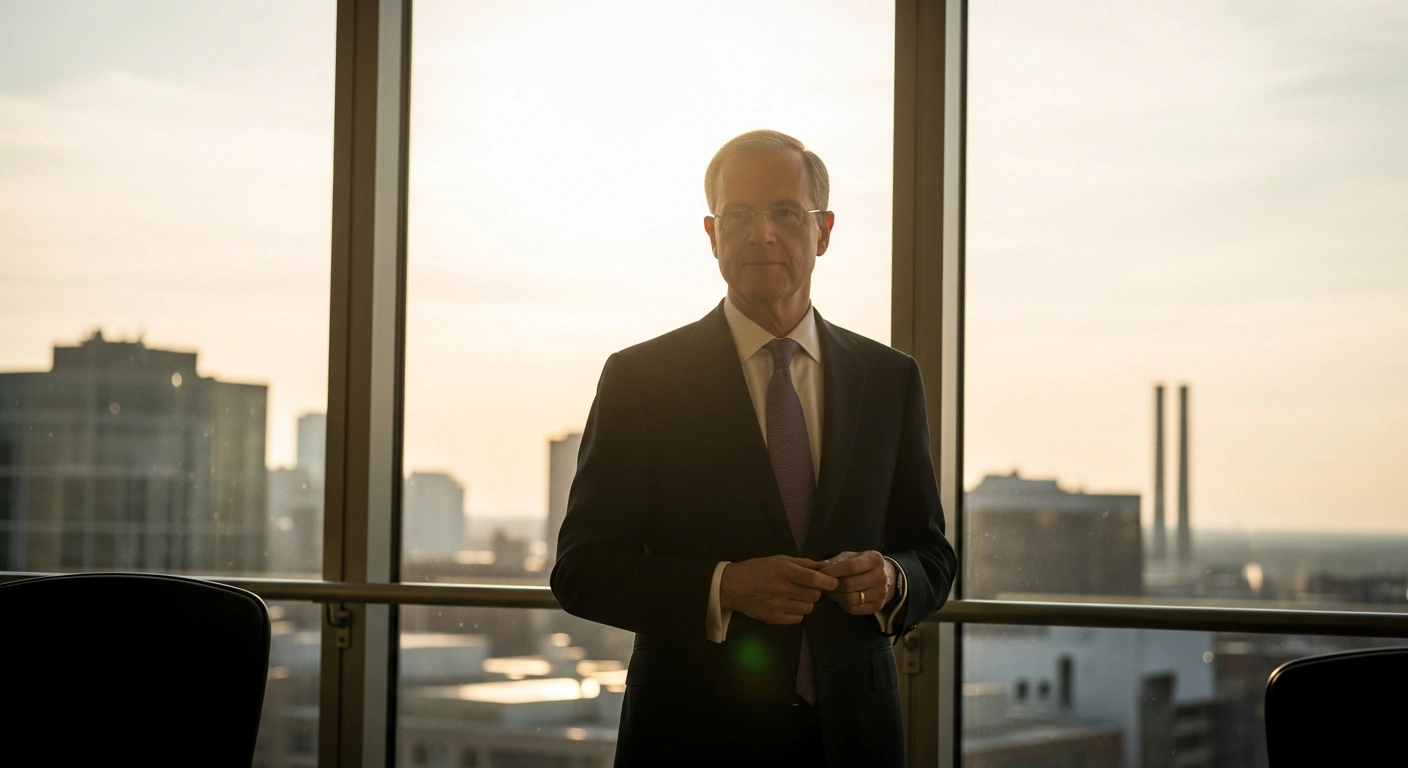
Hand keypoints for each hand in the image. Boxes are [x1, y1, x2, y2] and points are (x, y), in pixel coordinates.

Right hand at [719, 556, 839, 624]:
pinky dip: (797, 613)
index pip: (815, 579)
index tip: (834, 583)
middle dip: (815, 592)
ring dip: (806, 603)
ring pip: (808, 608)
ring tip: (795, 596)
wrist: (731, 586)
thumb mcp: (778, 560)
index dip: (829, 582)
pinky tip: (788, 605)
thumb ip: (803, 563)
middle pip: (814, 595)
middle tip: (807, 588)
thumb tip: (825, 565)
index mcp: (784, 570)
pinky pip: (797, 618)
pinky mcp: (773, 618)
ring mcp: (777, 605)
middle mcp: (782, 588)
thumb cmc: (756, 569)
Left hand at [819, 551, 894, 615]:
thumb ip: (835, 562)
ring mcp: (881, 593)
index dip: (833, 571)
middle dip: (832, 586)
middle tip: (824, 585)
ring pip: (850, 599)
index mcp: (874, 559)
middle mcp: (881, 576)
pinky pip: (854, 609)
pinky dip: (843, 605)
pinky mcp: (878, 606)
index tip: (820, 574)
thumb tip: (818, 568)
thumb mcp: (851, 557)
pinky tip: (841, 598)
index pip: (851, 567)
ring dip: (836, 596)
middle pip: (849, 584)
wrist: (886, 577)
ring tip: (831, 591)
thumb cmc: (862, 564)